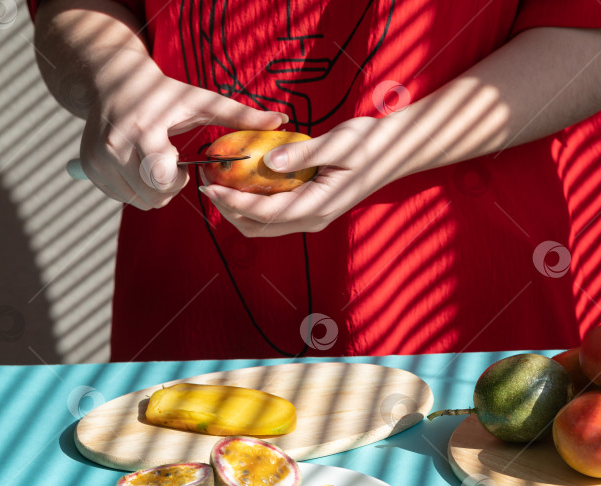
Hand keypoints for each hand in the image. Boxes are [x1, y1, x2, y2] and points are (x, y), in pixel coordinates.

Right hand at [80, 54, 286, 209]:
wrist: (112, 82)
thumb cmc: (165, 93)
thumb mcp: (202, 101)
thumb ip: (241, 116)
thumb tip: (282, 121)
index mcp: (143, 129)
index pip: (162, 179)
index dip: (177, 180)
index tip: (180, 164)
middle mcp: (114, 147)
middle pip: (152, 196)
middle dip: (169, 188)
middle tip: (171, 164)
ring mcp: (96, 160)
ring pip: (137, 202)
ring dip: (153, 190)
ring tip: (156, 162)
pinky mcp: (87, 168)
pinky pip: (121, 198)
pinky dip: (135, 189)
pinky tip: (139, 165)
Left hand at [198, 116, 395, 235]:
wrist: (394, 152)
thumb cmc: (369, 143)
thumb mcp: (339, 143)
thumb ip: (303, 154)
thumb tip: (268, 162)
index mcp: (317, 206)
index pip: (264, 213)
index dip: (232, 201)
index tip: (209, 184)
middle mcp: (312, 219)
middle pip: (258, 227)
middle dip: (227, 209)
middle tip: (206, 181)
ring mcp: (311, 217)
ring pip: (263, 225)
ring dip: (237, 209)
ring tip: (218, 183)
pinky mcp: (310, 209)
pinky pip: (273, 215)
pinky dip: (252, 204)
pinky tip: (241, 182)